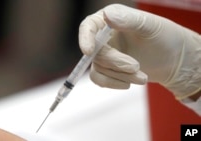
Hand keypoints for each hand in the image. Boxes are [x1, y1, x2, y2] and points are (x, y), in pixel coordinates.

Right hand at [78, 4, 200, 99]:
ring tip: (142, 77)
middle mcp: (103, 37)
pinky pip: (100, 80)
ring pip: (99, 69)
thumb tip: (106, 15)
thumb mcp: (149, 25)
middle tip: (136, 67)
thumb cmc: (164, 37)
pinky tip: (130, 83)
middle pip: (95, 53)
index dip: (85, 38)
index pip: (88, 26)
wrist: (173, 60)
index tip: (88, 51)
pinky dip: (114, 83)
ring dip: (121, 75)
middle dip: (115, 62)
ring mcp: (104, 54)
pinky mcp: (108, 70)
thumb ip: (128, 19)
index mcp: (110, 20)